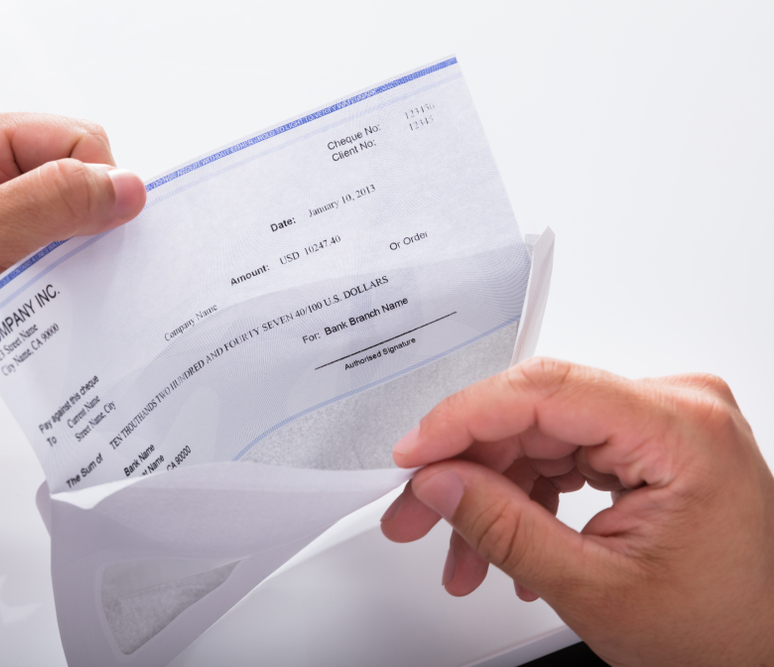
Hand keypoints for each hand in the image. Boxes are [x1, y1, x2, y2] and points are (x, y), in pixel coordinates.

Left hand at [0, 113, 145, 444]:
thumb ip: (52, 203)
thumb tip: (128, 187)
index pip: (70, 140)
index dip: (94, 180)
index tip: (99, 226)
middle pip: (77, 187)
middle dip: (93, 224)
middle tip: (81, 262)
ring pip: (74, 237)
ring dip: (84, 264)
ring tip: (68, 292)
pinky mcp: (2, 287)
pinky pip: (61, 281)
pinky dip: (73, 296)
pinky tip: (66, 315)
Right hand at [380, 358, 773, 665]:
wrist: (763, 652)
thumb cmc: (719, 632)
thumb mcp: (593, 587)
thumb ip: (502, 527)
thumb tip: (438, 481)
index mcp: (681, 430)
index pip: (544, 391)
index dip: (463, 418)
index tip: (413, 454)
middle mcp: (677, 409)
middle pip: (534, 415)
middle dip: (467, 470)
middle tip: (415, 513)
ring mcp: (663, 424)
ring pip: (538, 438)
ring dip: (491, 495)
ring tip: (465, 556)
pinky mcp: (649, 443)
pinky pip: (562, 453)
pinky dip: (526, 498)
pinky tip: (505, 542)